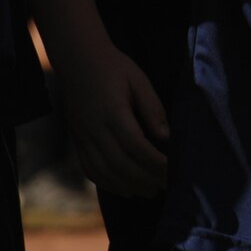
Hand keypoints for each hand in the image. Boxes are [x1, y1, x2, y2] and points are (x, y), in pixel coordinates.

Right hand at [57, 42, 169, 197]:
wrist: (77, 58)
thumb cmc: (113, 67)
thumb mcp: (138, 79)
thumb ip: (152, 108)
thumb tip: (166, 137)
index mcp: (112, 112)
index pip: (137, 147)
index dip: (156, 164)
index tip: (173, 171)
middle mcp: (94, 128)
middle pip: (121, 164)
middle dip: (146, 179)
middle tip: (166, 186)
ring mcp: (82, 136)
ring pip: (105, 172)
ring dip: (128, 186)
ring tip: (150, 191)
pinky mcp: (76, 140)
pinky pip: (90, 170)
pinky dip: (108, 184)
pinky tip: (125, 188)